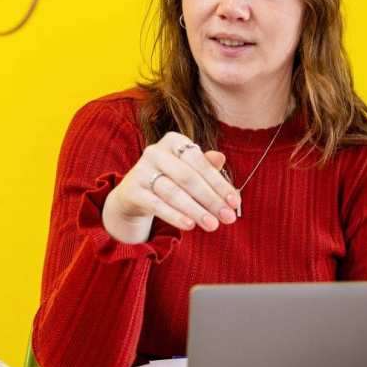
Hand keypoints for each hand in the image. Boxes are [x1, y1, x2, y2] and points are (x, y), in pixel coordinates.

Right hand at [102, 131, 241, 244]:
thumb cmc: (171, 179)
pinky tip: (190, 225)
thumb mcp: (190, 170)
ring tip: (212, 225)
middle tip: (228, 218)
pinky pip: (156, 205)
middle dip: (211, 200)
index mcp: (174, 141)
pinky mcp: (131, 190)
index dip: (220, 183)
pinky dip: (174, 216)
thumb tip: (221, 158)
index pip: (200, 162)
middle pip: (188, 178)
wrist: (135, 193)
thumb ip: (206, 166)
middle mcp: (155, 152)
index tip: (235, 202)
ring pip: (173, 192)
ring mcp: (141, 170)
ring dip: (196, 210)